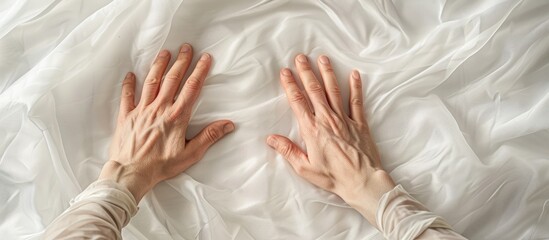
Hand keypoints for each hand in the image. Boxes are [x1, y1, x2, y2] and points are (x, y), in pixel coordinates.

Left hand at [99, 44, 234, 202]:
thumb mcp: (190, 154)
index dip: (199, 71)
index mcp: (177, 116)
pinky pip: (127, 96)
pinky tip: (131, 74)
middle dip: (181, 62)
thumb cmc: (161, 166)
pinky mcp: (127, 116)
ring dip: (159, 66)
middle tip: (186, 47)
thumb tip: (228, 124)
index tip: (205, 58)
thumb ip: (209, 137)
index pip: (191, 88)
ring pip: (151, 82)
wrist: (131, 173)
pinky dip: (129, 84)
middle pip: (172, 79)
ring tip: (165, 52)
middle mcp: (160, 108)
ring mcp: (142, 110)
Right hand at [267, 54, 395, 226]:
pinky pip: (356, 101)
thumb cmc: (333, 177)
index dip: (290, 85)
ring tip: (322, 58)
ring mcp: (344, 119)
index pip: (298, 102)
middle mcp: (327, 119)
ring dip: (327, 73)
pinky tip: (354, 74)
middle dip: (306, 72)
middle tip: (300, 57)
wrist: (361, 181)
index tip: (285, 72)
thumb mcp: (304, 167)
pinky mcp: (360, 123)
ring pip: (334, 90)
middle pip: (314, 90)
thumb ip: (287, 150)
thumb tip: (271, 138)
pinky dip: (356, 86)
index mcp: (312, 130)